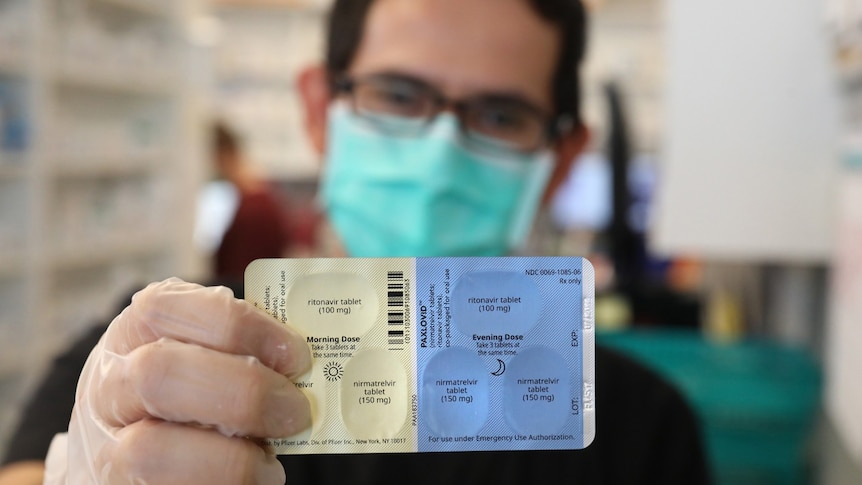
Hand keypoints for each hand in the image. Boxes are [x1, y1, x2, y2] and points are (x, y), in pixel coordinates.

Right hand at [56, 278, 310, 483]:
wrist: (133, 458)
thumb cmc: (187, 393)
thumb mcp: (204, 353)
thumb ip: (241, 349)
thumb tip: (306, 365)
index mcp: (134, 332)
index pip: (167, 308)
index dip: (239, 327)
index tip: (295, 354)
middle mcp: (108, 385)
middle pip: (159, 374)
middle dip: (243, 391)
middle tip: (296, 411)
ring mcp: (106, 446)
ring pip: (150, 451)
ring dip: (230, 459)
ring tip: (271, 461)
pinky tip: (254, 478)